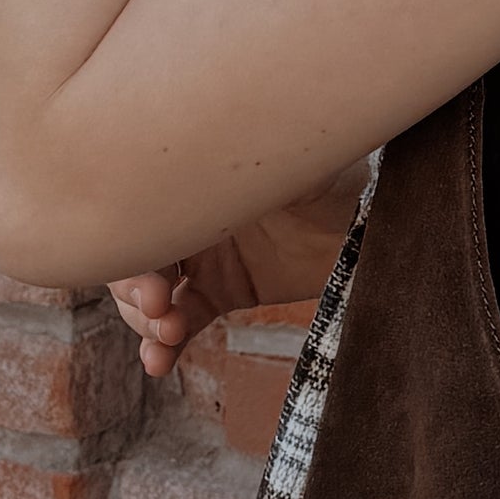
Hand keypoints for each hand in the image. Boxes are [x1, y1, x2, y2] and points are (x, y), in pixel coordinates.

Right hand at [106, 163, 370, 379]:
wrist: (369, 218)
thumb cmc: (331, 172)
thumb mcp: (292, 157)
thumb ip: (253, 155)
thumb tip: (223, 134)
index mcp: (191, 178)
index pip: (136, 210)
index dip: (130, 246)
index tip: (150, 276)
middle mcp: (186, 216)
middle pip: (131, 256)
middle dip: (133, 288)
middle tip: (158, 308)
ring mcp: (200, 257)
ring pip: (148, 295)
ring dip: (147, 321)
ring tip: (167, 336)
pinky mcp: (220, 292)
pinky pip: (181, 321)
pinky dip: (164, 345)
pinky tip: (157, 364)